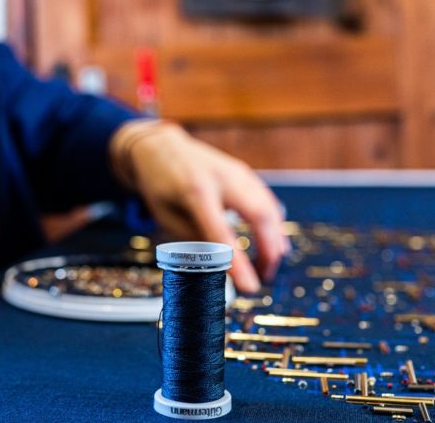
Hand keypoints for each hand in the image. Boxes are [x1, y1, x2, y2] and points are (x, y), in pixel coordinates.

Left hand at [110, 120, 288, 292]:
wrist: (160, 146)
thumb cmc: (159, 184)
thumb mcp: (165, 216)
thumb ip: (194, 238)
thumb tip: (220, 267)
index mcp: (195, 191)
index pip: (221, 232)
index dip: (238, 262)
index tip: (251, 288)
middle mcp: (221, 177)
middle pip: (258, 214)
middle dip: (269, 249)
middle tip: (264, 277)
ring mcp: (236, 171)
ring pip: (268, 206)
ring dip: (275, 238)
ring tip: (268, 264)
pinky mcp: (243, 172)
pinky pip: (266, 199)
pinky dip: (273, 222)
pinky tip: (274, 240)